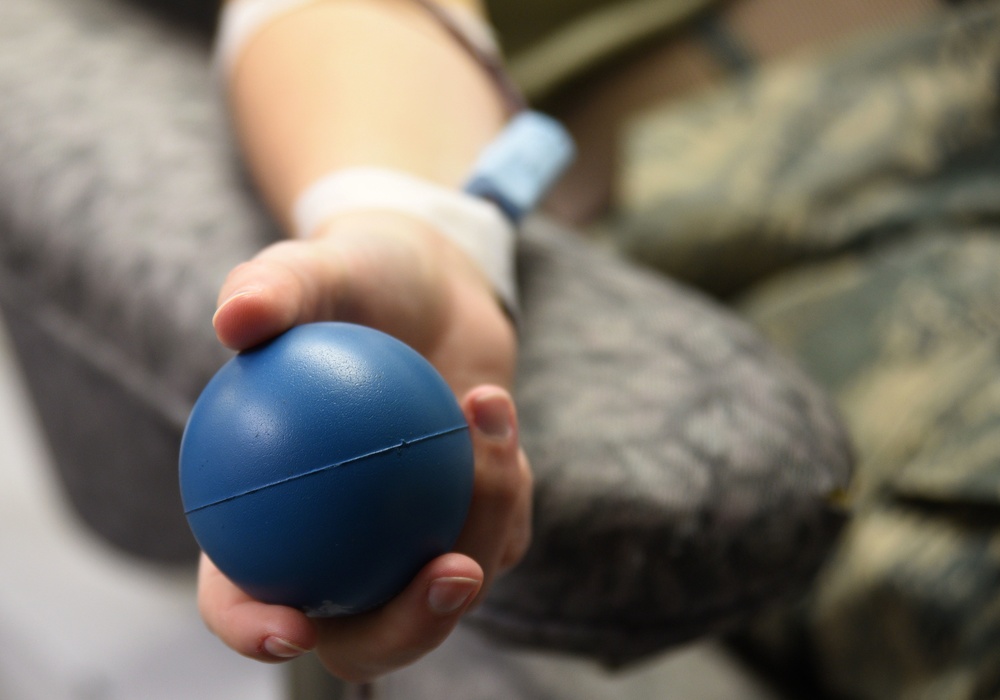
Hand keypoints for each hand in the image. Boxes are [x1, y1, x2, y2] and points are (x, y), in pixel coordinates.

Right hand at [197, 211, 531, 681]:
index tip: (292, 622)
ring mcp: (412, 540)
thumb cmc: (351, 280)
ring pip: (447, 585)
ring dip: (485, 517)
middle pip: (363, 633)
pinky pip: (499, 528)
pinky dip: (506, 479)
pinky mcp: (474, 519)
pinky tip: (492, 409)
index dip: (252, 630)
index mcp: (270, 519)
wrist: (426, 282)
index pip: (241, 596)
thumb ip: (272, 290)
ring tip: (485, 422)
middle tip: (451, 570)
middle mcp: (340, 545)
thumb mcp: (309, 269)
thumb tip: (235, 320)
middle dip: (410, 628)